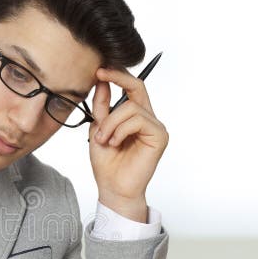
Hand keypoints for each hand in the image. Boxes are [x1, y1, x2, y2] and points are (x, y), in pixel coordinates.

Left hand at [88, 67, 168, 221]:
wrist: (112, 188)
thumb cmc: (107, 163)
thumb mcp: (98, 128)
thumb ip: (102, 106)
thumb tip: (101, 81)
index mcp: (134, 116)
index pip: (131, 87)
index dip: (117, 75)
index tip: (98, 70)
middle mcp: (148, 118)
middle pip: (138, 86)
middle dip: (117, 77)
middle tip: (99, 74)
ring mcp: (155, 126)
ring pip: (131, 108)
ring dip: (110, 122)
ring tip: (103, 140)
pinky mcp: (159, 136)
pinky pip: (138, 120)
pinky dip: (120, 130)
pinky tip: (114, 143)